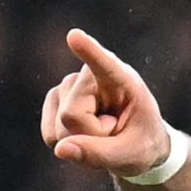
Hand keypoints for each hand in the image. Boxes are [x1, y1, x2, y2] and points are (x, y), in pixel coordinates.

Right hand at [40, 28, 175, 177]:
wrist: (134, 143)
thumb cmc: (140, 143)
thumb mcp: (129, 154)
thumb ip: (97, 153)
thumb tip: (60, 149)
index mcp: (123, 80)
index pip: (104, 64)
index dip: (89, 51)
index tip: (74, 36)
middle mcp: (90, 76)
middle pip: (71, 114)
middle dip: (89, 135)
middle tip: (112, 133)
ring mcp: (68, 86)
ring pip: (60, 127)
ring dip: (80, 141)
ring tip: (101, 134)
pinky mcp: (54, 100)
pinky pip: (50, 135)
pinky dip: (67, 145)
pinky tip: (84, 136)